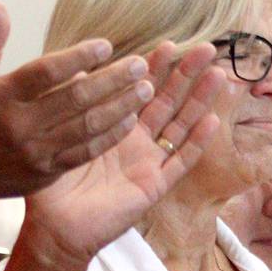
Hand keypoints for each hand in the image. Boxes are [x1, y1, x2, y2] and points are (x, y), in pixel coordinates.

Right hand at [0, 3, 157, 205]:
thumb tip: (0, 5)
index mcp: (2, 94)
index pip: (46, 71)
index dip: (78, 56)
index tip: (107, 45)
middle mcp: (20, 122)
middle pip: (75, 97)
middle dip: (112, 80)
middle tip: (140, 65)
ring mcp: (37, 148)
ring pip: (87, 125)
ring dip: (121, 106)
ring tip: (146, 89)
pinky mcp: (49, 170)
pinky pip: (87, 151)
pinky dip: (111, 135)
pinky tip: (131, 119)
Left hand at [21, 41, 223, 264]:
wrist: (56, 225)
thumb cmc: (52, 184)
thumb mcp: (58, 135)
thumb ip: (70, 106)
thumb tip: (78, 70)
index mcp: (113, 127)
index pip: (138, 90)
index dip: (155, 68)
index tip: (169, 45)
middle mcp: (136, 142)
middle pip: (168, 102)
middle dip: (187, 76)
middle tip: (206, 50)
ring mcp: (149, 163)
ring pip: (181, 126)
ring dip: (200, 101)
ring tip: (219, 76)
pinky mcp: (155, 185)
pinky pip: (180, 161)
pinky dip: (197, 142)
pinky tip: (212, 121)